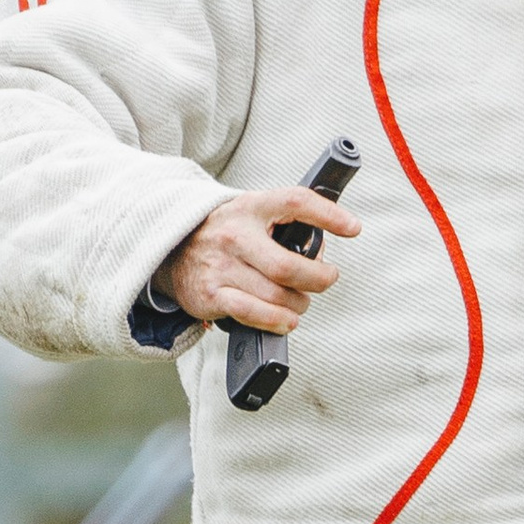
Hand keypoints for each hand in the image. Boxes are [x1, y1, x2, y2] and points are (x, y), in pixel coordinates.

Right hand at [164, 187, 361, 334]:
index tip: (353, 228)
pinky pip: (254, 313)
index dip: (329, 215)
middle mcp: (236, 235)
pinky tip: (287, 320)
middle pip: (290, 266)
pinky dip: (277, 321)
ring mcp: (222, 266)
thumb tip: (320, 254)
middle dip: (319, 279)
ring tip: (299, 302)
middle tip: (326, 279)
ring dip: (299, 304)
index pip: (296, 203)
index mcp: (251, 207)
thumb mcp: (252, 215)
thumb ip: (285, 227)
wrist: (170, 248)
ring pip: (277, 295)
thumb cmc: (224, 233)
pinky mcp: (212, 294)